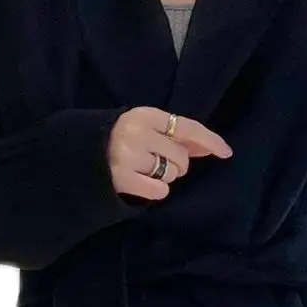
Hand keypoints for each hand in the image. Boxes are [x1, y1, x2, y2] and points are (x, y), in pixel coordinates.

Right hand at [108, 105, 232, 200]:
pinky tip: (140, 182)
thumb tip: (209, 147)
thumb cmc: (119, 139)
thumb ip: (175, 135)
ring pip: (172, 174)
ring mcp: (129, 157)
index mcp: (144, 115)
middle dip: (176, 163)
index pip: (186, 127)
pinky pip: (160, 191)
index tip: (227, 152)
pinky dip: (155, 190)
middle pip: (182, 157)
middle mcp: (137, 134)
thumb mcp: (145, 128)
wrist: (79, 154)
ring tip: (143, 169)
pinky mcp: (123, 179)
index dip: (209, 140)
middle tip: (155, 161)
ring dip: (164, 176)